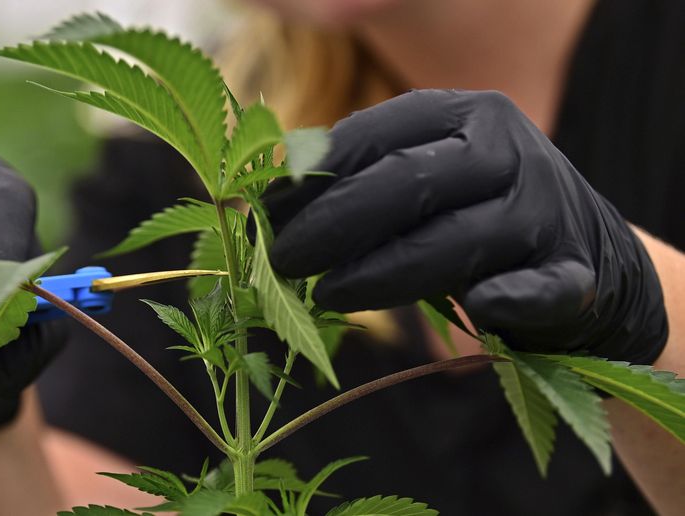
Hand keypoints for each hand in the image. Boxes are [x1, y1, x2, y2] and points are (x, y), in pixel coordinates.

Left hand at [265, 90, 666, 363]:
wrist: (583, 252)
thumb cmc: (473, 213)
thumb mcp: (423, 177)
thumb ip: (362, 180)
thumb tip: (268, 202)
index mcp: (465, 115)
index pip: (378, 134)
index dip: (315, 175)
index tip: (267, 211)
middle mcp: (508, 151)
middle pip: (408, 183)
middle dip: (334, 224)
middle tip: (281, 260)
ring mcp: (546, 212)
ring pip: (455, 242)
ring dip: (381, 274)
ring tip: (324, 295)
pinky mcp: (575, 274)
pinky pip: (538, 289)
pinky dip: (506, 300)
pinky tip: (478, 310)